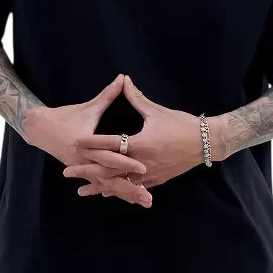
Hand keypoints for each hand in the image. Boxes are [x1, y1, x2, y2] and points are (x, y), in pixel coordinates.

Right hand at [23, 73, 151, 207]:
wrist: (40, 129)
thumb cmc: (66, 115)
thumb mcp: (88, 107)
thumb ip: (108, 95)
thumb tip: (123, 78)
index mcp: (85, 144)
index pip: (109, 154)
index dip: (127, 161)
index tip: (145, 167)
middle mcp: (84, 160)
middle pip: (109, 177)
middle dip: (129, 186)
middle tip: (148, 195)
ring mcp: (83, 168)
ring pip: (107, 185)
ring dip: (126, 194)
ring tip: (146, 201)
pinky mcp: (83, 172)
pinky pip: (101, 185)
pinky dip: (115, 192)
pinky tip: (130, 200)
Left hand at [62, 75, 210, 198]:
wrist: (206, 143)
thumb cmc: (182, 124)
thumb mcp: (157, 111)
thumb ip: (136, 98)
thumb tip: (124, 79)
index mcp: (141, 143)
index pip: (110, 143)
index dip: (90, 142)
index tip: (74, 142)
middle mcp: (142, 161)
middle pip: (109, 168)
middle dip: (87, 171)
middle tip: (67, 172)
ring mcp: (150, 173)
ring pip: (119, 183)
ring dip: (99, 186)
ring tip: (81, 190)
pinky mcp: (157, 180)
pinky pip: (133, 188)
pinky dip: (119, 190)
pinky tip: (107, 193)